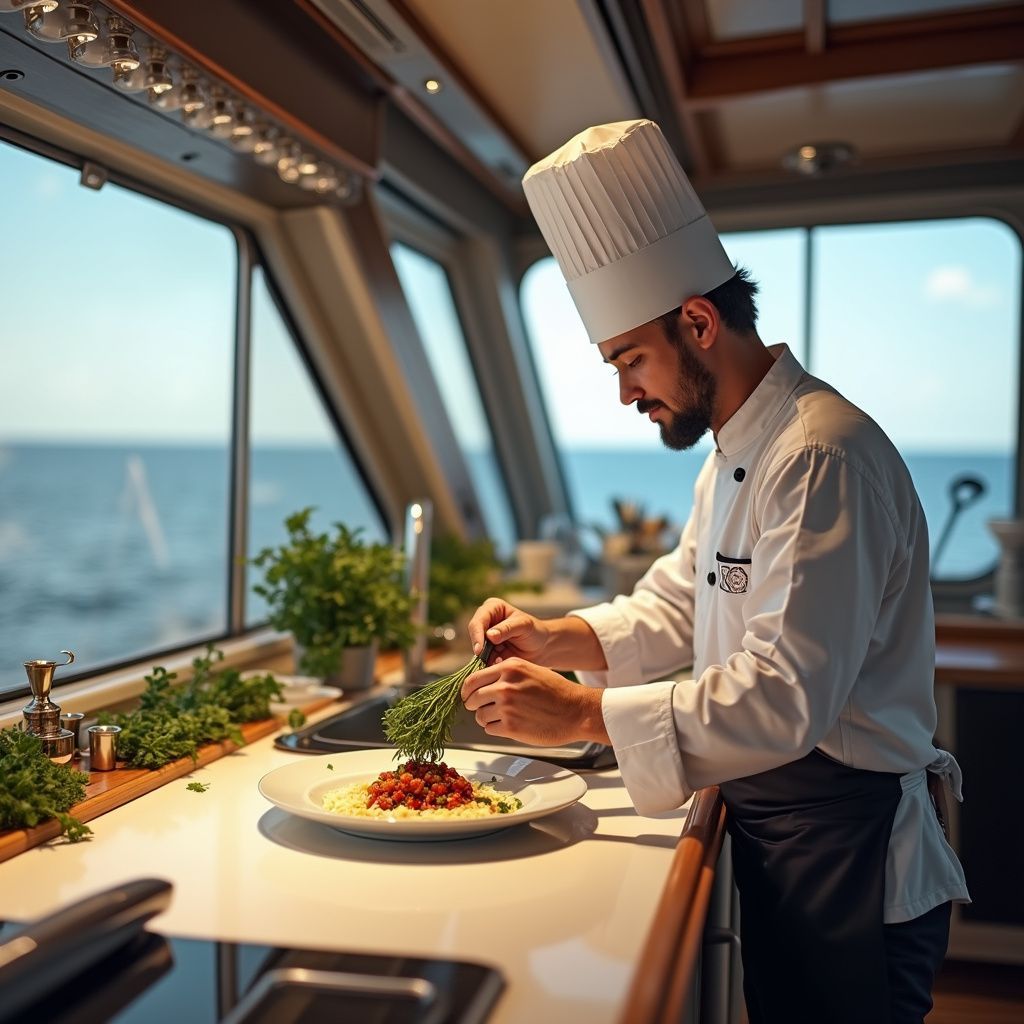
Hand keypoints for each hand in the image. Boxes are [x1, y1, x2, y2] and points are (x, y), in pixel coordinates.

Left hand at [461, 657, 608, 746]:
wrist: (576, 711)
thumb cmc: (556, 692)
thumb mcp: (530, 670)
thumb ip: (506, 673)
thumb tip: (482, 682)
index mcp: (509, 667)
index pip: (473, 680)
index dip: (467, 691)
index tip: (468, 697)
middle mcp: (505, 685)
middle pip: (472, 698)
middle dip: (475, 705)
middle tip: (483, 709)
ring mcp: (507, 706)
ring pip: (479, 715)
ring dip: (487, 719)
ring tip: (504, 717)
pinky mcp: (511, 726)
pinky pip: (489, 729)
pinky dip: (496, 729)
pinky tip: (510, 725)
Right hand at [468, 598, 549, 663]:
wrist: (542, 648)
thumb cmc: (534, 631)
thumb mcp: (524, 626)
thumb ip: (507, 629)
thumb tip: (489, 635)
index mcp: (492, 608)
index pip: (478, 621)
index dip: (477, 635)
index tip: (479, 650)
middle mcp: (486, 621)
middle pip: (474, 635)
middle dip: (479, 648)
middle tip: (484, 660)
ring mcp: (485, 638)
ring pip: (477, 649)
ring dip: (485, 658)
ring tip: (500, 661)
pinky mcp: (488, 652)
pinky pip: (482, 660)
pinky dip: (489, 664)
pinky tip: (500, 664)